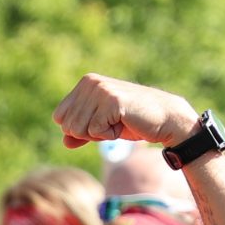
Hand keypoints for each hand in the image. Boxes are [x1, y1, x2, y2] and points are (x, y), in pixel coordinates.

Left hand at [53, 75, 200, 149]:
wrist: (165, 119)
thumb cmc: (133, 122)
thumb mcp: (101, 127)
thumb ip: (81, 133)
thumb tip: (65, 142)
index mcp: (85, 82)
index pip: (59, 117)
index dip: (79, 128)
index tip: (101, 122)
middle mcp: (90, 82)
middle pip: (68, 125)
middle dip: (89, 133)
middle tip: (112, 123)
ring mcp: (101, 90)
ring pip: (79, 129)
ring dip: (99, 135)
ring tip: (119, 122)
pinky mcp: (112, 101)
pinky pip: (95, 132)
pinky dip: (110, 136)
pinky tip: (125, 123)